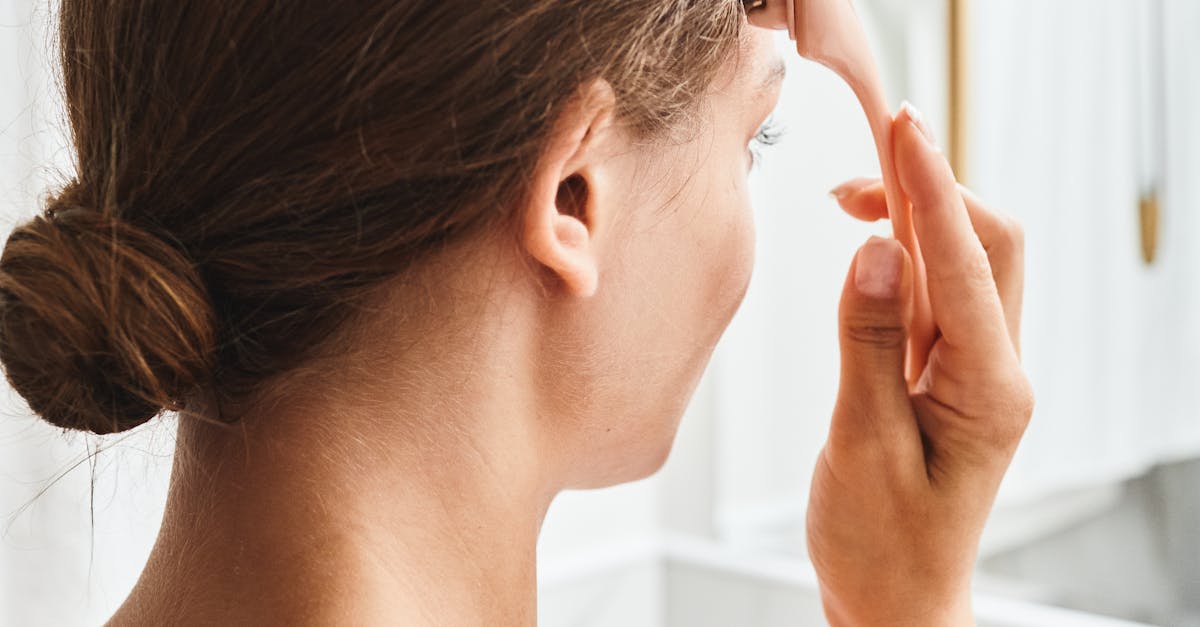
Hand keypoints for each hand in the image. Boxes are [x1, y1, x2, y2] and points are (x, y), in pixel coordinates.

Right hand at [805, 104, 1033, 625]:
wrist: (894, 601)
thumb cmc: (880, 544)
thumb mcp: (861, 446)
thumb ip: (867, 345)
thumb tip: (873, 250)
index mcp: (989, 390)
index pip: (966, 263)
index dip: (931, 189)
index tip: (902, 130)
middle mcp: (997, 372)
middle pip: (989, 245)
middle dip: (935, 187)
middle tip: (874, 149)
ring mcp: (976, 372)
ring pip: (963, 264)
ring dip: (917, 215)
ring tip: (853, 190)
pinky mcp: (948, 376)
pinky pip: (936, 296)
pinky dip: (904, 257)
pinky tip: (868, 244)